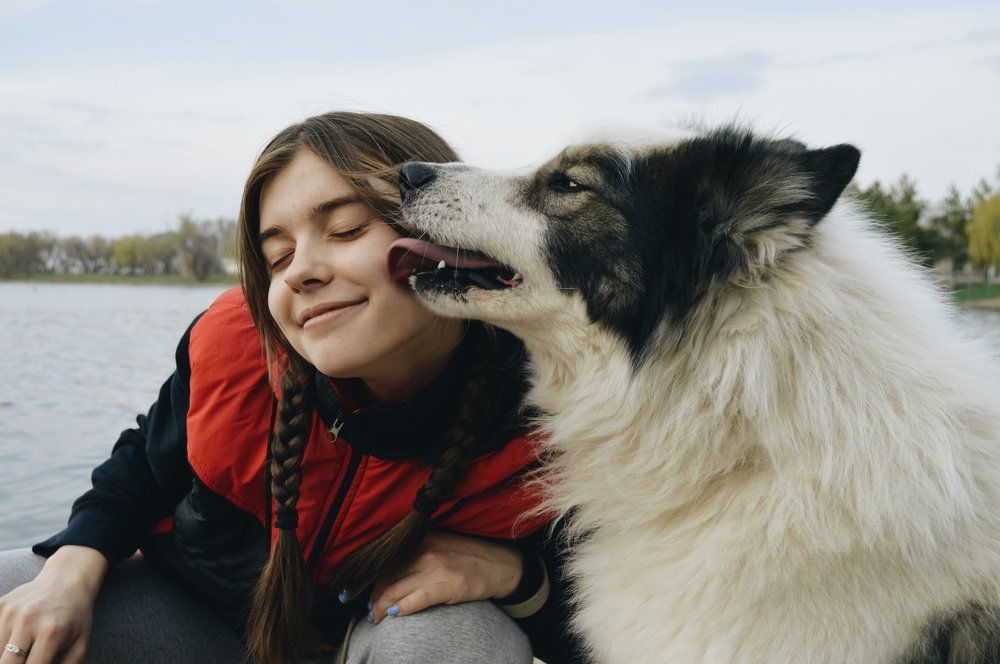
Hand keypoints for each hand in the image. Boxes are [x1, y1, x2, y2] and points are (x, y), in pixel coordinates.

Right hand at [0, 546, 107, 663]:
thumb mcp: (80, 645)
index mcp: (51, 632)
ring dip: (6, 656)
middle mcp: (28, 620)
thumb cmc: (76, 618)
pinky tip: (16, 639)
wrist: (68, 580)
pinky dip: (2, 643)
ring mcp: (11, 611)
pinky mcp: (0, 605)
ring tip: (24, 650)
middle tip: (26, 660)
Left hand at [368, 531, 522, 623]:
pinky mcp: (450, 586)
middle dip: (373, 596)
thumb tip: (388, 571)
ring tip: (376, 617)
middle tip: (369, 610)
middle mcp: (428, 550)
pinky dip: (402, 608)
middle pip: (388, 576)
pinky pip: (418, 599)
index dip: (369, 578)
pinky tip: (393, 615)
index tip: (356, 591)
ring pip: (397, 589)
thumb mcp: (441, 544)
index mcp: (424, 539)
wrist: (503, 565)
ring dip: (381, 606)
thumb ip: (417, 552)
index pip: (387, 560)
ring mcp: (439, 568)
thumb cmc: (469, 557)